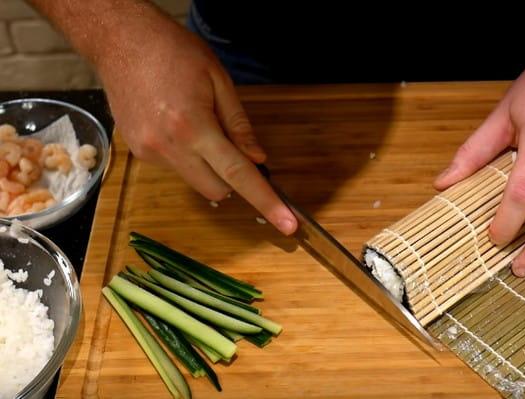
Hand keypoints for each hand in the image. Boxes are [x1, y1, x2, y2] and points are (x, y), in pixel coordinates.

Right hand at [96, 14, 296, 234]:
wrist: (119, 40)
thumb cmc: (173, 51)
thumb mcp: (218, 80)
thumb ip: (239, 125)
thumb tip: (258, 159)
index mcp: (194, 127)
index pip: (238, 175)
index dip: (266, 201)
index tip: (288, 224)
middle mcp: (168, 147)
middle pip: (216, 190)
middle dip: (233, 179)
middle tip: (234, 145)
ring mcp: (148, 152)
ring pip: (194, 179)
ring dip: (207, 164)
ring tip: (195, 121)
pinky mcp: (136, 152)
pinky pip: (174, 166)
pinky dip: (185, 154)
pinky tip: (175, 123)